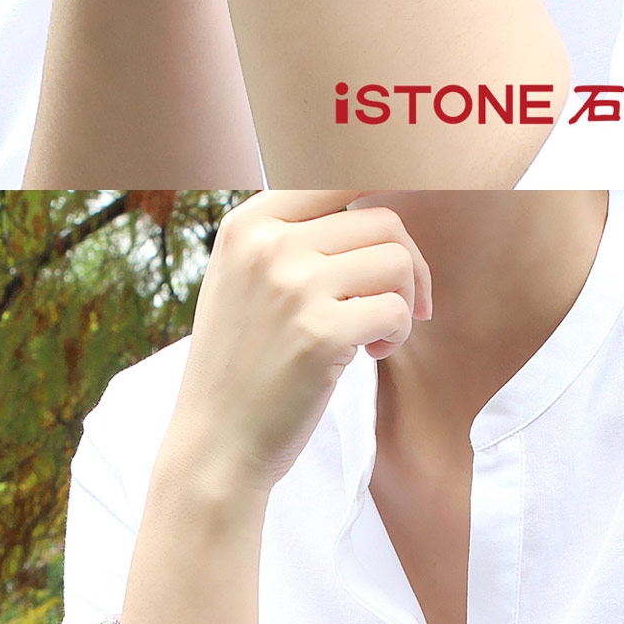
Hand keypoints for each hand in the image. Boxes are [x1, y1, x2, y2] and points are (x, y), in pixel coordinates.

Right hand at [166, 192, 431, 493]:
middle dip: (408, 265)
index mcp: (248, 224)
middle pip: (382, 221)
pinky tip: (371, 355)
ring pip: (396, 261)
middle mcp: (269, 245)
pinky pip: (396, 310)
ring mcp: (294, 286)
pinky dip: (397, 335)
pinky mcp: (321, 333)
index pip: (340, 180)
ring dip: (404, 301)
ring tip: (378, 335)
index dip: (382, 208)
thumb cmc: (242, 365)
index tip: (392, 248)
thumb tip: (370, 195)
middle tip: (402, 305)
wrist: (216, 443)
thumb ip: (291, 238)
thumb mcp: (244, 282)